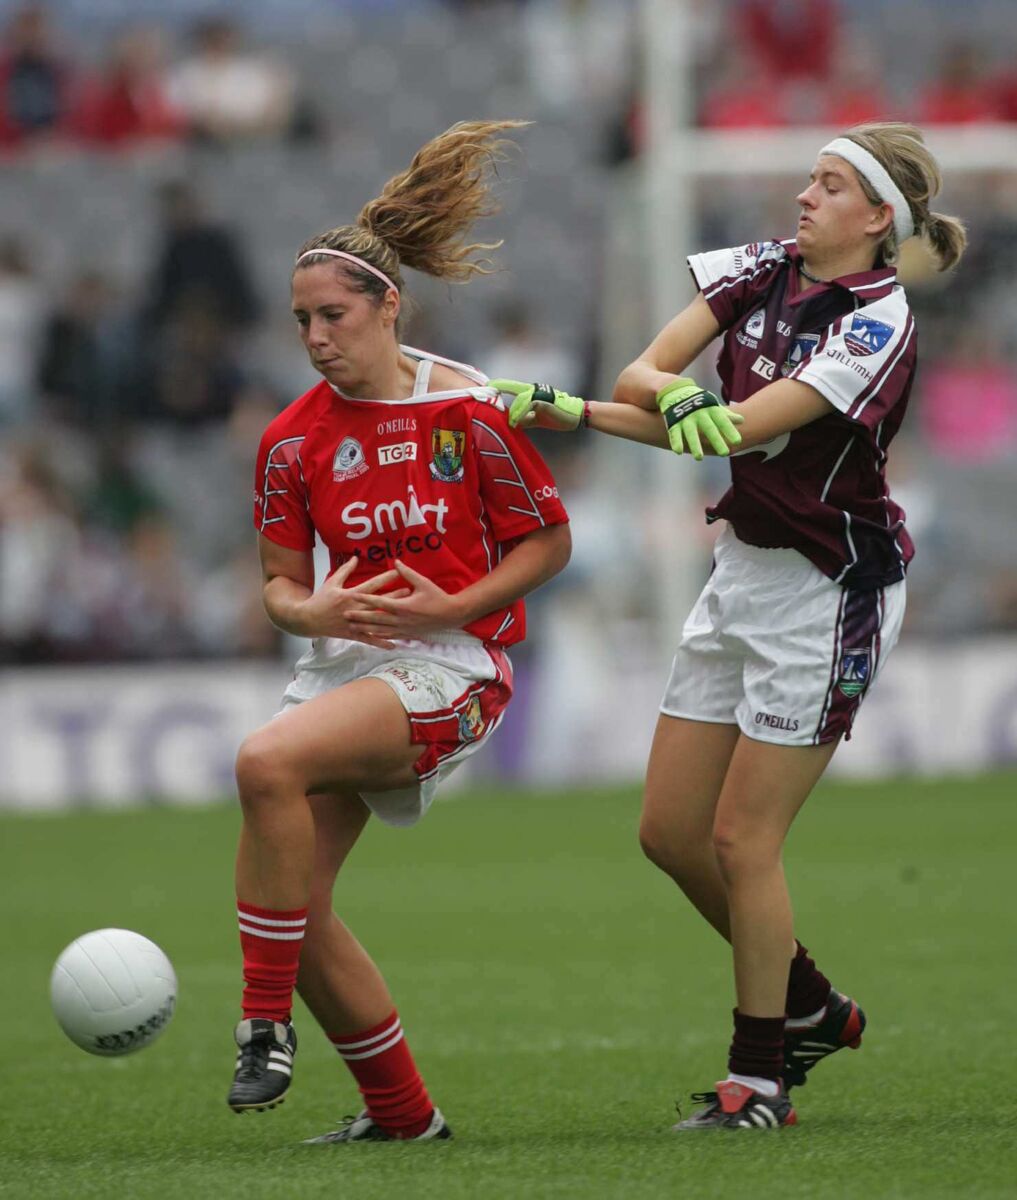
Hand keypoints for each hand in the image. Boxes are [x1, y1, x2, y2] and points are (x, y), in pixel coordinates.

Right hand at [297, 557, 404, 646]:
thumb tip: (356, 557)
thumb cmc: (320, 599)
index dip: (384, 578)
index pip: (371, 585)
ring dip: (392, 617)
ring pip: (376, 620)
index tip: (397, 572)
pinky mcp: (352, 634)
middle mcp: (354, 609)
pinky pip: (369, 639)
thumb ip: (345, 570)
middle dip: (395, 596)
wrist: (308, 619)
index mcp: (349, 595)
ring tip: (407, 614)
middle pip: (378, 602)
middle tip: (410, 591)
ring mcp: (354, 623)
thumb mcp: (332, 582)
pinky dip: (380, 642)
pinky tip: (393, 644)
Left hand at [346, 559, 465, 639]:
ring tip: (352, 627)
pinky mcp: (408, 635)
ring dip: (365, 628)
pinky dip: (378, 636)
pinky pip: (390, 636)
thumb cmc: (437, 597)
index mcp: (403, 606)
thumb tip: (395, 562)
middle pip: (375, 618)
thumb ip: (408, 573)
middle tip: (345, 615)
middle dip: (359, 617)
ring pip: (380, 630)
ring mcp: (404, 629)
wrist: (451, 615)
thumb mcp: (423, 582)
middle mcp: (401, 620)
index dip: (366, 599)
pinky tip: (369, 635)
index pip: (380, 602)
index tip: (353, 596)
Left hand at [489, 378, 584, 431]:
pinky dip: (520, 414)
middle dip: (497, 386)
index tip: (486, 386)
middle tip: (484, 388)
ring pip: (518, 399)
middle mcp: (533, 389)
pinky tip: (515, 422)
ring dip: (512, 413)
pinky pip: (527, 405)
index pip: (511, 387)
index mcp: (530, 392)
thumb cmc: (557, 416)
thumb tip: (511, 423)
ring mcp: (538, 393)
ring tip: (510, 424)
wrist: (575, 416)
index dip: (499, 385)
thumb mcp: (536, 419)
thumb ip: (524, 419)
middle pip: (511, 386)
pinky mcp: (542, 400)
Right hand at [656, 378, 743, 459]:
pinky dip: (676, 442)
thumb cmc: (700, 402)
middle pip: (709, 428)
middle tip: (724, 453)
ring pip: (691, 433)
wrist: (677, 389)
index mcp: (711, 409)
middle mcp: (699, 414)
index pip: (722, 421)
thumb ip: (726, 415)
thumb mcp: (713, 405)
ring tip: (699, 458)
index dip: (729, 430)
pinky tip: (678, 451)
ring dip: (695, 445)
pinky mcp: (673, 422)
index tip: (737, 441)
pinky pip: (674, 433)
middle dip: (716, 440)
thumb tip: (741, 420)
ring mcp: (686, 418)